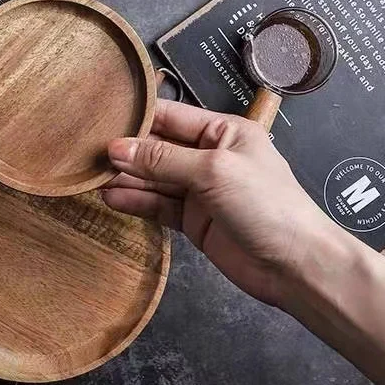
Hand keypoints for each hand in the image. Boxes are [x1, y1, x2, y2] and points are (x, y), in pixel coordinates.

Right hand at [102, 99, 327, 306]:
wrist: (296, 266)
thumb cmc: (264, 203)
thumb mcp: (212, 171)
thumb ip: (162, 160)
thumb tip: (116, 149)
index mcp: (222, 131)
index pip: (171, 117)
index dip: (137, 120)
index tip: (100, 122)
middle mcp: (208, 156)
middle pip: (158, 148)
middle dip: (126, 151)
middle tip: (87, 152)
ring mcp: (200, 189)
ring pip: (154, 178)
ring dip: (126, 178)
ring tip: (92, 178)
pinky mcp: (193, 220)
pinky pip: (158, 205)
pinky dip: (136, 201)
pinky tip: (111, 199)